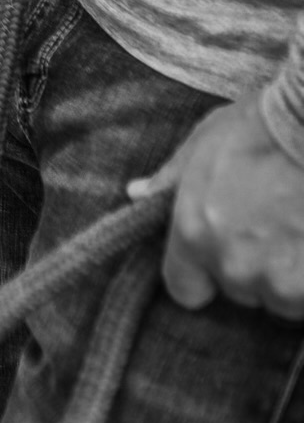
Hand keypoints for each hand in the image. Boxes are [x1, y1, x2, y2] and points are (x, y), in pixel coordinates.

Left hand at [128, 97, 303, 319]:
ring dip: (290, 274)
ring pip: (281, 297)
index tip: (219, 255)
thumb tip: (137, 194)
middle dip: (253, 264)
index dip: (202, 275)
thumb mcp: (205, 142)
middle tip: (273, 223)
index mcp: (194, 232)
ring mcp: (280, 281)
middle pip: (239, 288)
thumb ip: (170, 179)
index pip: (184, 288)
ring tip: (298, 226)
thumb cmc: (263, 125)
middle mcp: (232, 265)